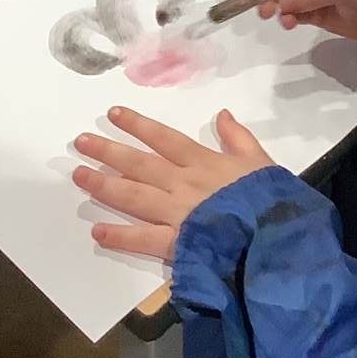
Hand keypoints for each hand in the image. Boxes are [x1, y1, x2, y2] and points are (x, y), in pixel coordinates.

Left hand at [73, 106, 273, 260]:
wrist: (278, 240)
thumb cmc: (272, 201)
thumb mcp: (261, 162)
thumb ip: (239, 138)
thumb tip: (222, 113)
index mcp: (204, 163)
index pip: (164, 139)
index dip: (137, 125)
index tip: (112, 114)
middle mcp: (184, 183)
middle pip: (139, 163)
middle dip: (107, 150)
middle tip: (80, 141)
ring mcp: (177, 213)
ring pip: (133, 195)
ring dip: (104, 184)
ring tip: (78, 175)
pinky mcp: (177, 243)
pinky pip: (143, 238)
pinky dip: (119, 236)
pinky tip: (98, 231)